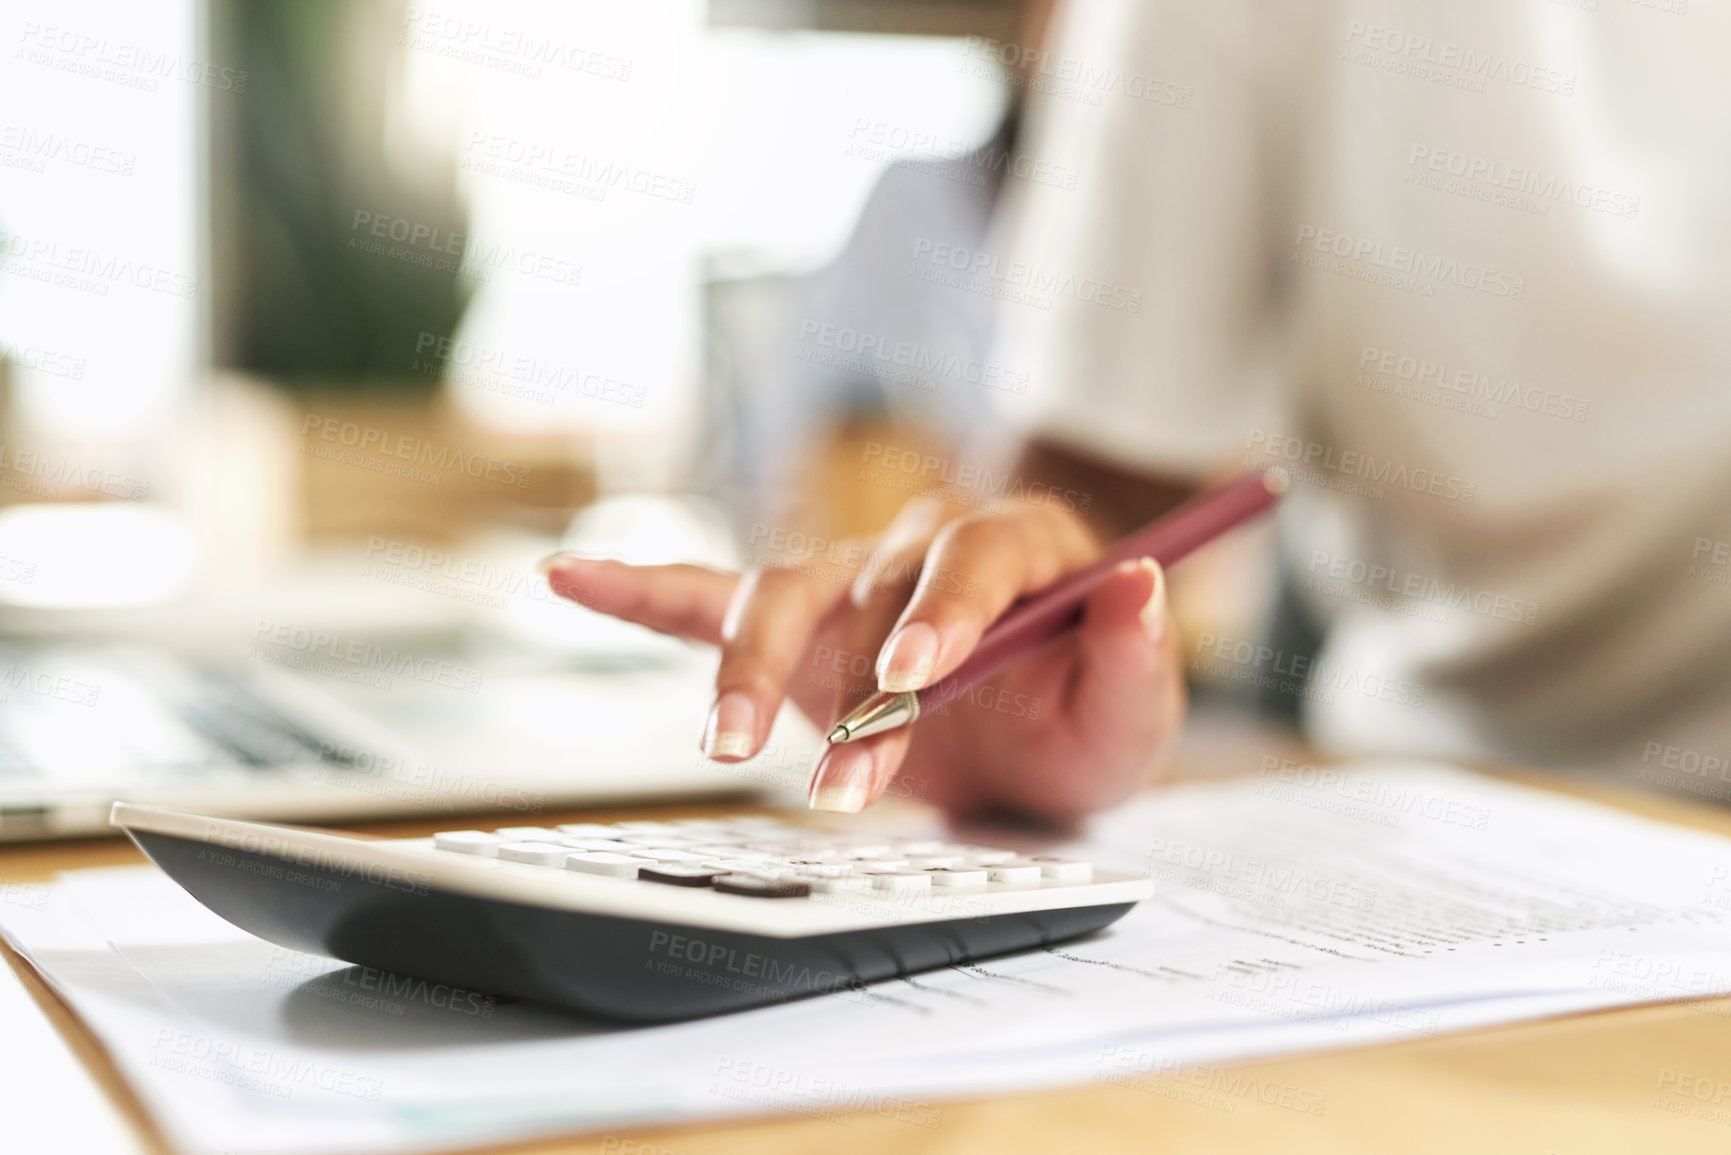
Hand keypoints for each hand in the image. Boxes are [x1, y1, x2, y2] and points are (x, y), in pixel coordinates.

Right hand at [539, 497, 1184, 822]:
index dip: (943, 611)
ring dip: (748, 671)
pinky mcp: (797, 623)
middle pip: (872, 593)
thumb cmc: (1083, 719)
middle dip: (857, 694)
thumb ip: (1135, 650)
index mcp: (1017, 548)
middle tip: (849, 784)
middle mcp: (922, 547)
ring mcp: (850, 580)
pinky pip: (707, 597)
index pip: (973, 559)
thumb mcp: (1133, 707)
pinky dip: (638, 591)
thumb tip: (1136, 581)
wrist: (1031, 741)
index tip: (917, 674)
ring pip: (781, 597)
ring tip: (723, 744)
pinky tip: (566, 581)